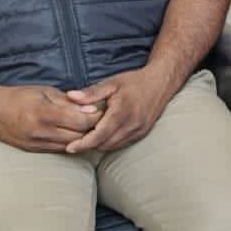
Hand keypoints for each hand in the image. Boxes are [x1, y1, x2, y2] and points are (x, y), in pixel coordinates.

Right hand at [0, 84, 101, 152]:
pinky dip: (69, 144)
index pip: (81, 121)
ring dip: (82, 138)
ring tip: (88, 128)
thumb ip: (69, 102)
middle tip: (99, 121)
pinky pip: (58, 150)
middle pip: (78, 136)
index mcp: (44, 113)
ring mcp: (35, 143)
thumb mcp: (46, 92)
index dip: (95, 117)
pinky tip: (73, 135)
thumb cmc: (20, 97)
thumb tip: (92, 109)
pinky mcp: (32, 150)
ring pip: (70, 146)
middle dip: (92, 129)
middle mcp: (40, 131)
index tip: (100, 111)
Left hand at [62, 66, 177, 153]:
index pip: (99, 135)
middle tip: (73, 140)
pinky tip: (102, 136)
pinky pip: (121, 144)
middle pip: (104, 144)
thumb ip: (91, 93)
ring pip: (112, 146)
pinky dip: (110, 143)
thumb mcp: (111, 83)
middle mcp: (132, 125)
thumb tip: (70, 96)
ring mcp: (139, 131)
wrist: (161, 83)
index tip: (69, 148)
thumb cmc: (135, 82)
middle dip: (88, 144)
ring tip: (86, 138)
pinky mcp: (142, 133)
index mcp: (122, 112)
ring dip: (99, 144)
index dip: (83, 143)